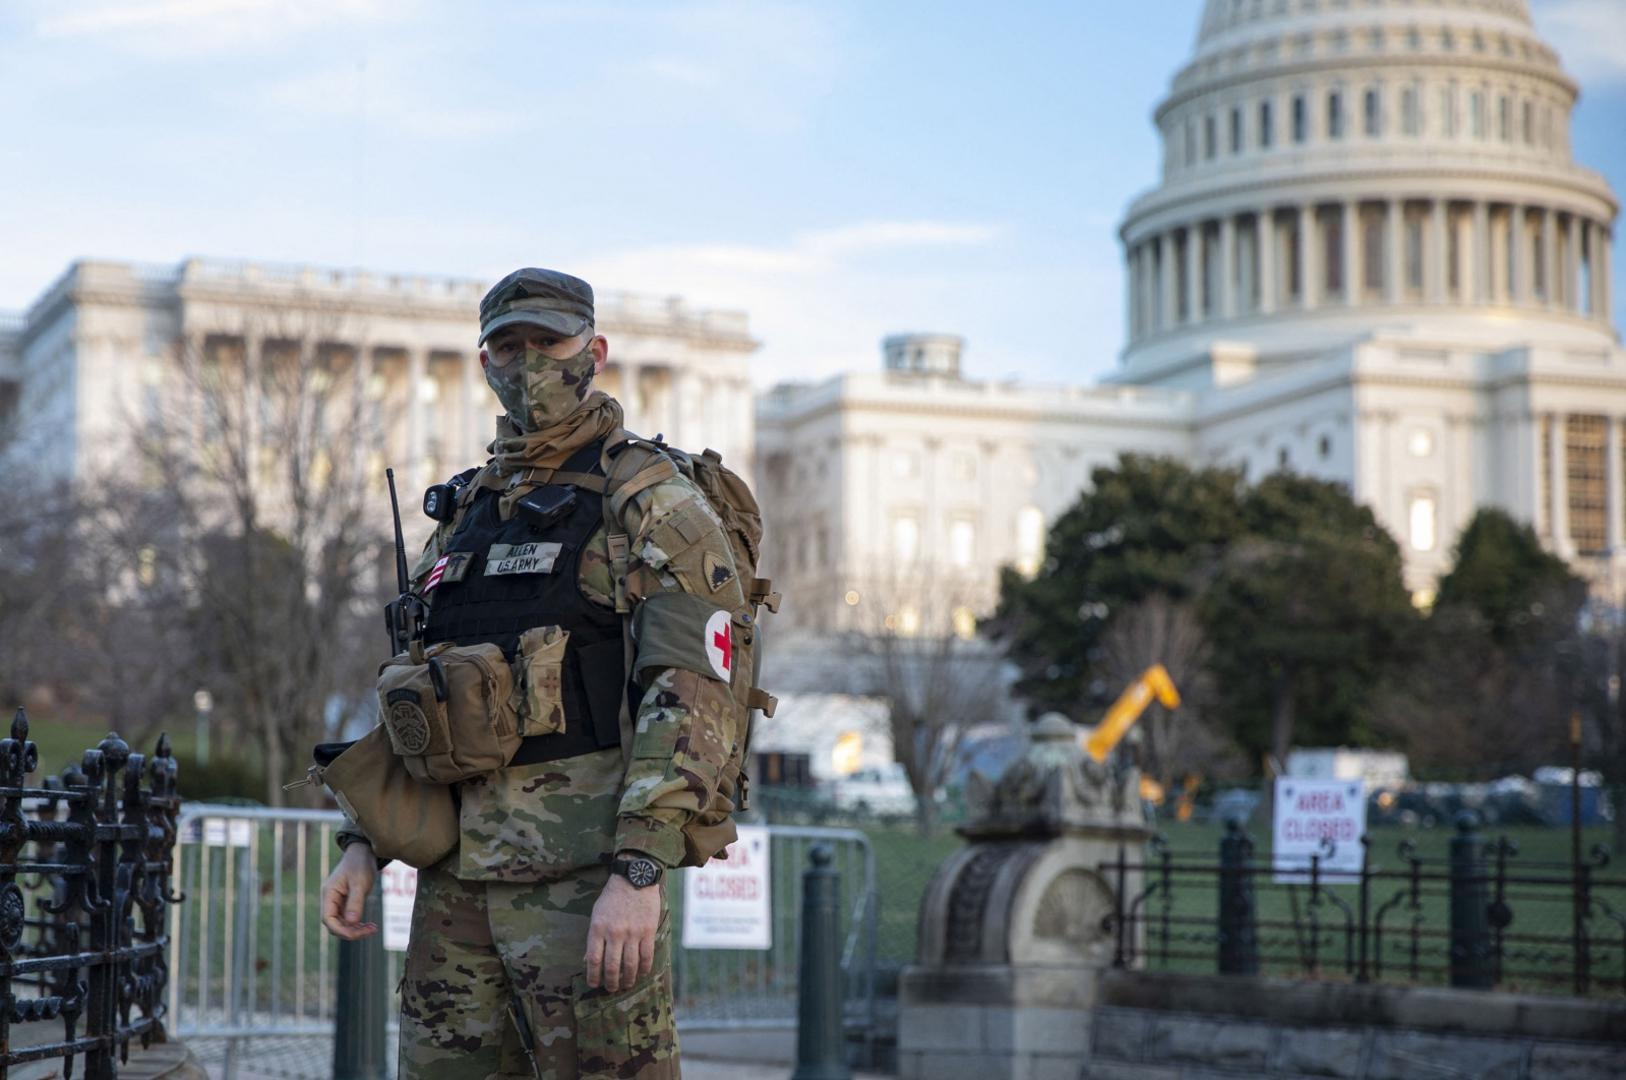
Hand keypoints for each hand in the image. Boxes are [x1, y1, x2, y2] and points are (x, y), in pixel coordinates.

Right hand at [321, 844, 378, 939]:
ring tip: (373, 928)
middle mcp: (330, 900)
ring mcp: (337, 902)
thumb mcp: (360, 882)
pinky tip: (370, 925)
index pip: (328, 919)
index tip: (357, 932)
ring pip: (342, 924)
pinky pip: (348, 919)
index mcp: (329, 894)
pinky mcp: (346, 903)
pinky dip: (358, 924)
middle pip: (334, 925)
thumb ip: (355, 902)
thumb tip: (352, 922)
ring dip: (356, 929)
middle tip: (371, 930)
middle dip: (351, 931)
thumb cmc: (360, 864)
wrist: (363, 853)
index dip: (340, 929)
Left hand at [583, 873, 659, 991]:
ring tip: (627, 985)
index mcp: (598, 928)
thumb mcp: (597, 914)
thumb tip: (587, 960)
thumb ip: (593, 937)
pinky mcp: (648, 931)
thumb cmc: (612, 897)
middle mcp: (614, 933)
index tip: (593, 984)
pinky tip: (642, 973)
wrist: (634, 879)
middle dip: (611, 982)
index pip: (593, 959)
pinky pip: (646, 956)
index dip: (593, 976)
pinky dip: (644, 968)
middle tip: (611, 989)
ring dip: (628, 979)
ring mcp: (632, 933)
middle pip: (612, 966)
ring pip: (630, 964)